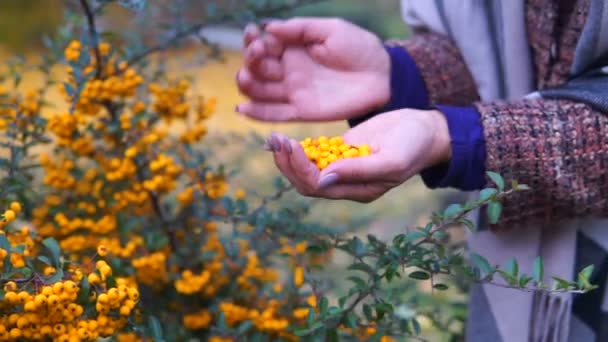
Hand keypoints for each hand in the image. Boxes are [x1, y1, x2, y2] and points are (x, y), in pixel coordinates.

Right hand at [237, 18, 389, 121]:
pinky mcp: (302, 111)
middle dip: (251, 61)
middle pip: (257, 69)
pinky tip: (242, 108)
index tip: (253, 34)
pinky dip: (257, 113)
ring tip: (245, 78)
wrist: (381, 75)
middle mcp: (288, 71)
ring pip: (261, 92)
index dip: (252, 41)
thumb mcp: (330, 29)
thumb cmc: (358, 47)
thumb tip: (268, 28)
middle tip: (257, 54)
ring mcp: (293, 92)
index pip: (262, 46)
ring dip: (248, 85)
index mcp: (292, 49)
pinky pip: (276, 114)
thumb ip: (300, 29)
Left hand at [266, 109, 450, 201]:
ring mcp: (341, 167)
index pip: (318, 186)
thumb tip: (323, 178)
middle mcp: (346, 183)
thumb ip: (358, 170)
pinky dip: (296, 148)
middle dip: (288, 164)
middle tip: (276, 140)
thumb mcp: (391, 159)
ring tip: (274, 139)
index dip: (301, 169)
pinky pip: (312, 155)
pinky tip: (282, 138)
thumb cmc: (413, 145)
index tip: (292, 146)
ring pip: (305, 170)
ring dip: (287, 157)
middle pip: (305, 182)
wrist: (425, 130)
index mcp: (358, 190)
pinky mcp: (339, 151)